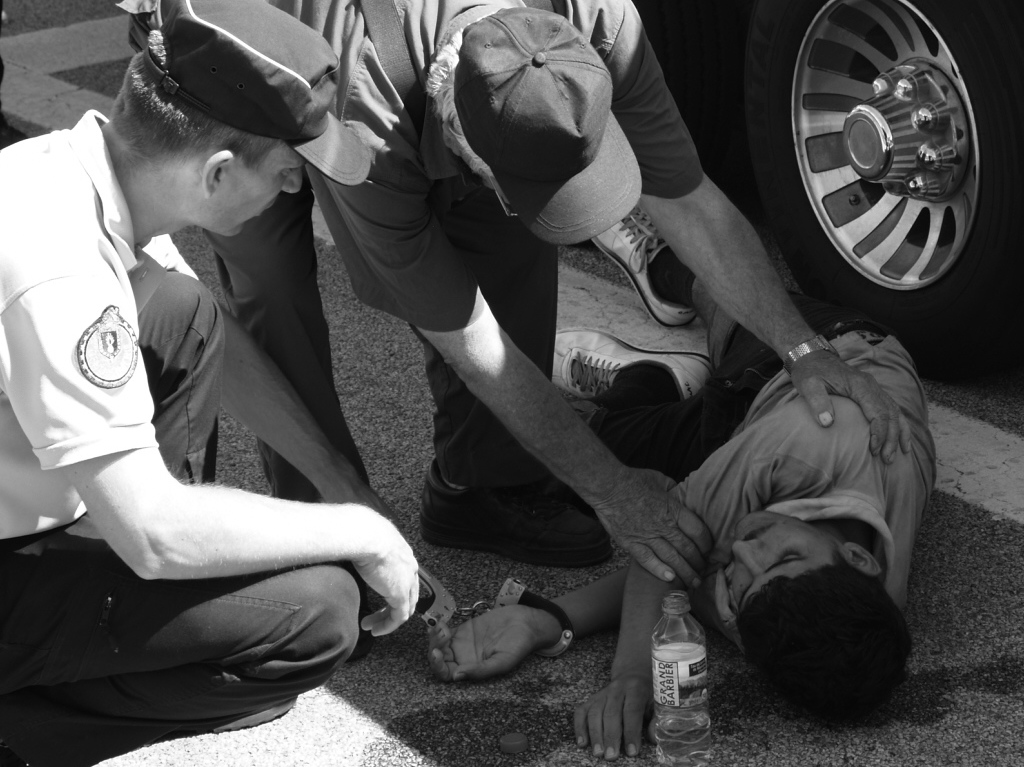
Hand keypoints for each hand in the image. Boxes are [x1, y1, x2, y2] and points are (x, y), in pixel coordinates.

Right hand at [351, 518, 419, 635]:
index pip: (405, 576)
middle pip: (408, 594)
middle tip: (376, 616)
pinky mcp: (400, 594)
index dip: (393, 589)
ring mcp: (407, 581)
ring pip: (403, 608)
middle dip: (391, 607)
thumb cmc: (360, 532)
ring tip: (371, 626)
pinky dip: (387, 626)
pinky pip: (398, 617)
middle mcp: (409, 567)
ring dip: (386, 619)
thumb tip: (349, 548)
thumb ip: (364, 548)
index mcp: (402, 552)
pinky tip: (375, 630)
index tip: (378, 598)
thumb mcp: (366, 540)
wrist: (366, 535)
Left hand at [427, 604, 558, 680]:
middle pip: (439, 659)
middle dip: (434, 648)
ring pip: (438, 644)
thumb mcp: (502, 662)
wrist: (526, 622)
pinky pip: (444, 631)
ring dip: (435, 637)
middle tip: (442, 634)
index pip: (447, 674)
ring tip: (443, 627)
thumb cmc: (518, 645)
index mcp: (471, 670)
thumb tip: (456, 676)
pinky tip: (441, 622)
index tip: (437, 653)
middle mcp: (463, 659)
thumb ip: (480, 670)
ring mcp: (461, 644)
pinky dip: (438, 627)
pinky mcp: (463, 629)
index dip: (438, 666)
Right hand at [574, 674, 651, 760]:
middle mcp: (616, 689)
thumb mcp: (657, 702)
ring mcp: (602, 694)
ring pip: (595, 713)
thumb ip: (656, 720)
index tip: (631, 751)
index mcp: (635, 689)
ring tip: (598, 753)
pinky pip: (581, 712)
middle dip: (610, 736)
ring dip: (595, 734)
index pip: (631, 711)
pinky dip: (580, 727)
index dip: (631, 732)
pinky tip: (582, 743)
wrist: (633, 673)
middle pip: (611, 713)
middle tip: (611, 756)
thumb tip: (653, 738)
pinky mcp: (591, 699)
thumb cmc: (646, 693)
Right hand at [592, 467, 712, 585]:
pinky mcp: (631, 543)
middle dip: (699, 562)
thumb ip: (674, 491)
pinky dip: (660, 571)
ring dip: (685, 572)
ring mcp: (646, 536)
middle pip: (688, 549)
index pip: (698, 532)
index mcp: (674, 510)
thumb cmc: (633, 480)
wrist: (607, 486)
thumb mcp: (661, 480)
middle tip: (704, 570)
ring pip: (672, 559)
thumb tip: (681, 496)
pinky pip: (647, 560)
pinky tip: (670, 579)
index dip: (707, 543)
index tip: (709, 549)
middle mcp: (663, 526)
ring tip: (693, 583)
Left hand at [789, 349, 910, 461]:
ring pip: (895, 411)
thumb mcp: (808, 385)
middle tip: (887, 459)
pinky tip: (900, 437)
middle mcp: (871, 386)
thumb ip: (817, 402)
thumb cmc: (809, 372)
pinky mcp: (871, 391)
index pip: (877, 412)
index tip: (873, 450)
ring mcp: (873, 388)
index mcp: (859, 385)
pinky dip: (897, 423)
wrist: (812, 357)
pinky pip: (890, 408)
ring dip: (900, 432)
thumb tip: (826, 423)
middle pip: (890, 414)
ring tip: (902, 453)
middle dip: (892, 438)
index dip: (878, 433)